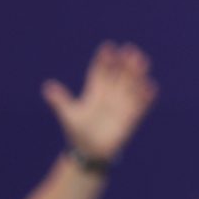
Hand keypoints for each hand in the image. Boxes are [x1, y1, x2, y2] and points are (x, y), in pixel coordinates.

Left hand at [44, 43, 156, 160]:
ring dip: (137, 75)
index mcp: (94, 92)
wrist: (90, 152)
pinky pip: (140, 105)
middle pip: (118, 75)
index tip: (108, 47)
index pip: (100, 72)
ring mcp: (121, 106)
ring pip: (131, 86)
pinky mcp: (131, 118)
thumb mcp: (68, 114)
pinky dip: (146, 97)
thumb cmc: (77, 133)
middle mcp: (110, 96)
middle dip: (124, 63)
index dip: (104, 61)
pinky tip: (151, 86)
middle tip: (130, 49)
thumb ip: (60, 101)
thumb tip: (47, 87)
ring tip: (142, 62)